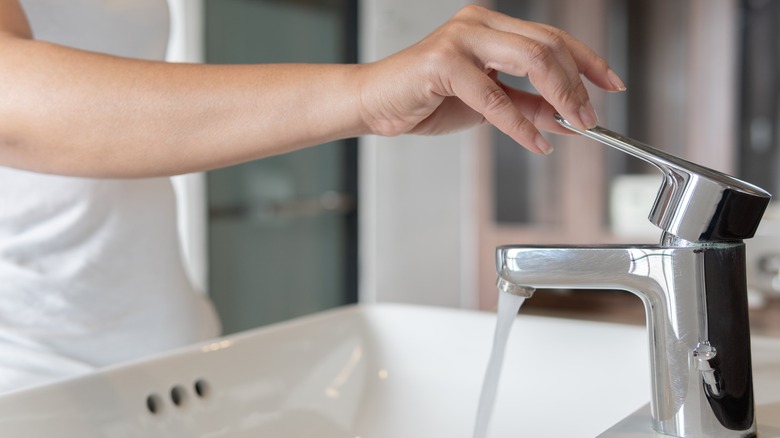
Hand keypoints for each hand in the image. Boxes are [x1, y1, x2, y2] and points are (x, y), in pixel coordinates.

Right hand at [357, 5, 624, 153]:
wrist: (375, 104)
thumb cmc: (424, 99)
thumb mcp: (488, 104)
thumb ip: (528, 105)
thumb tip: (567, 118)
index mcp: (491, 26)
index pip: (552, 37)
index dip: (588, 60)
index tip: (610, 85)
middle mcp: (479, 23)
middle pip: (549, 44)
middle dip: (578, 84)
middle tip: (591, 117)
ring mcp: (461, 38)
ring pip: (532, 58)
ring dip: (560, 96)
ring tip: (574, 124)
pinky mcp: (443, 62)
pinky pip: (495, 95)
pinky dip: (520, 123)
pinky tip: (535, 141)